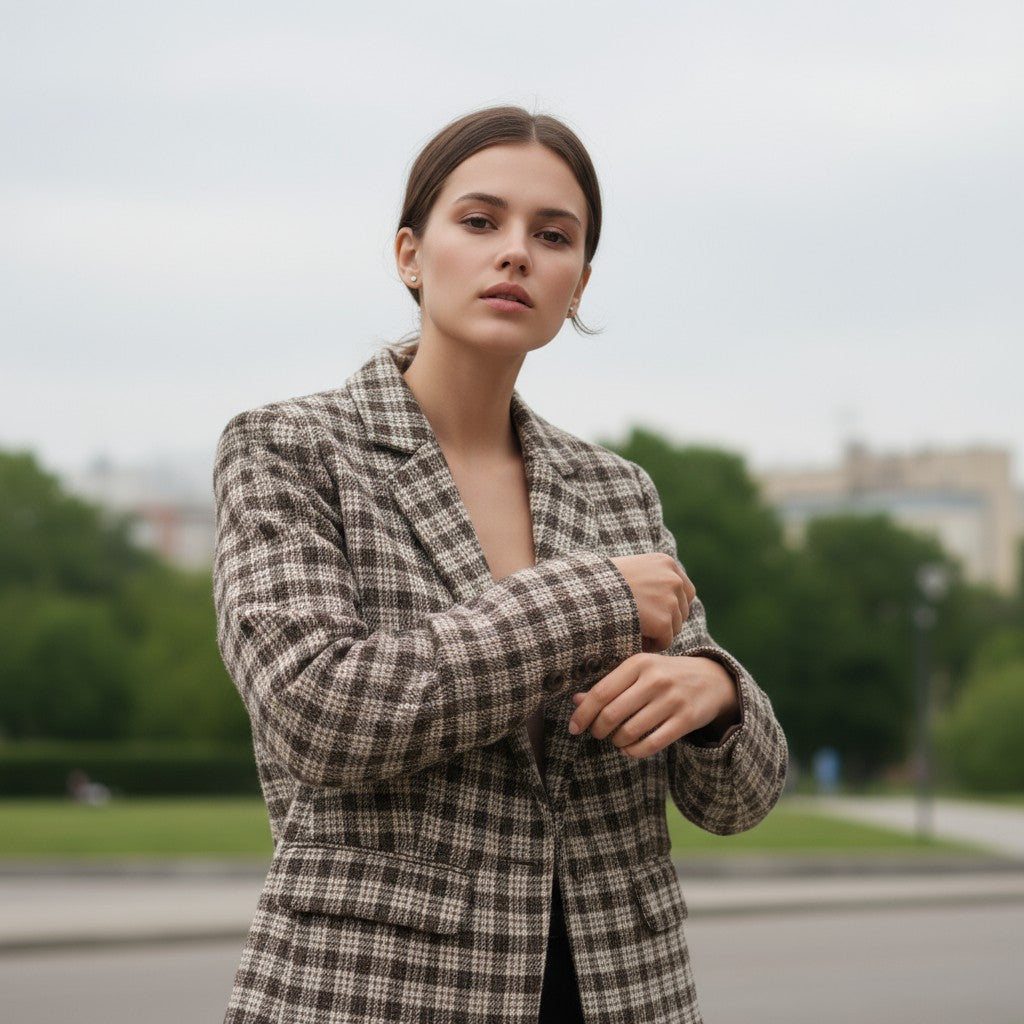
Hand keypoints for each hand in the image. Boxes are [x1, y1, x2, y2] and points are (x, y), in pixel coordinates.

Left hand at [567, 654, 739, 758]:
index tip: (574, 728)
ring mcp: (672, 699)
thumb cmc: (665, 675)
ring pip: (630, 731)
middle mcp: (655, 679)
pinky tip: (630, 749)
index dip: (583, 713)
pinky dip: (635, 751)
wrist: (712, 679)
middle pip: (612, 714)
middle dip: (598, 730)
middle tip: (597, 734)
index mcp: (638, 663)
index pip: (601, 692)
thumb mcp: (639, 672)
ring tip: (616, 739)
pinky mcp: (686, 719)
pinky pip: (652, 744)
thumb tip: (576, 700)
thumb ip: (609, 685)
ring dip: (617, 741)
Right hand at [610, 554, 695, 651]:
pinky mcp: (664, 621)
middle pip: (682, 611)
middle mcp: (673, 579)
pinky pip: (665, 641)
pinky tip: (635, 636)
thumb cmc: (602, 583)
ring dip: (658, 633)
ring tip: (635, 627)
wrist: (590, 592)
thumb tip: (668, 602)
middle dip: (665, 620)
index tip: (654, 612)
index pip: (685, 591)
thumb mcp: (632, 569)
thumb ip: (653, 580)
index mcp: (666, 563)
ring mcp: (670, 600)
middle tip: (641, 622)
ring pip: (675, 628)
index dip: (671, 605)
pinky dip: (652, 644)